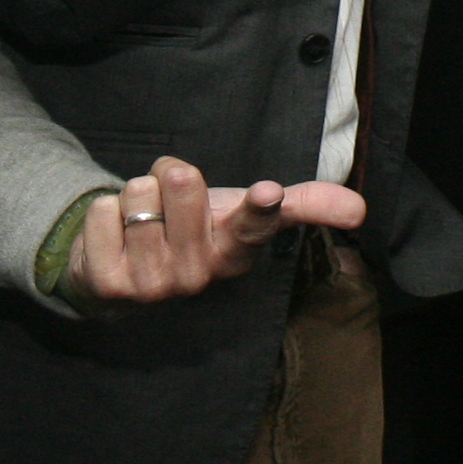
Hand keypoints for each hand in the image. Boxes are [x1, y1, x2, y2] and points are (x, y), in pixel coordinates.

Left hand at [64, 158, 367, 304]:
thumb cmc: (194, 230)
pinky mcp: (111, 286)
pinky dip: (103, 213)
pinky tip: (116, 240)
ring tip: (143, 222)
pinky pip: (102, 213)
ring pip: (138, 194)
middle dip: (167, 177)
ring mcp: (155, 285)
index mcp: (237, 252)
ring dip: (134, 196)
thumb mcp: (242, 212)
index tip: (267, 193)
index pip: (254, 226)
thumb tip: (360, 209)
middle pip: (180, 182)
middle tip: (169, 204)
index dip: (260, 208)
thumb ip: (299, 204)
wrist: (124, 265)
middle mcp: (200, 275)